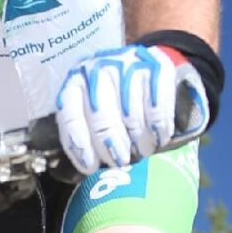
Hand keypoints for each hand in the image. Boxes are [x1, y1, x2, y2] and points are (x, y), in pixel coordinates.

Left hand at [54, 44, 210, 175]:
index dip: (81, 147)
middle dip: (112, 148)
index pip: (71, 117)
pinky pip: (157, 109)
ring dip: (139, 142)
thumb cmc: (115, 95)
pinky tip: (160, 138)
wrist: (145, 64)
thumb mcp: (92, 108)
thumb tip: (89, 167)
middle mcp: (98, 70)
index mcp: (76, 82)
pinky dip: (159, 129)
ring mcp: (128, 66)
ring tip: (143, 151)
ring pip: (132, 117)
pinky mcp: (157, 67)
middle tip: (121, 162)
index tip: (92, 167)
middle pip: (102, 120)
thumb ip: (87, 132)